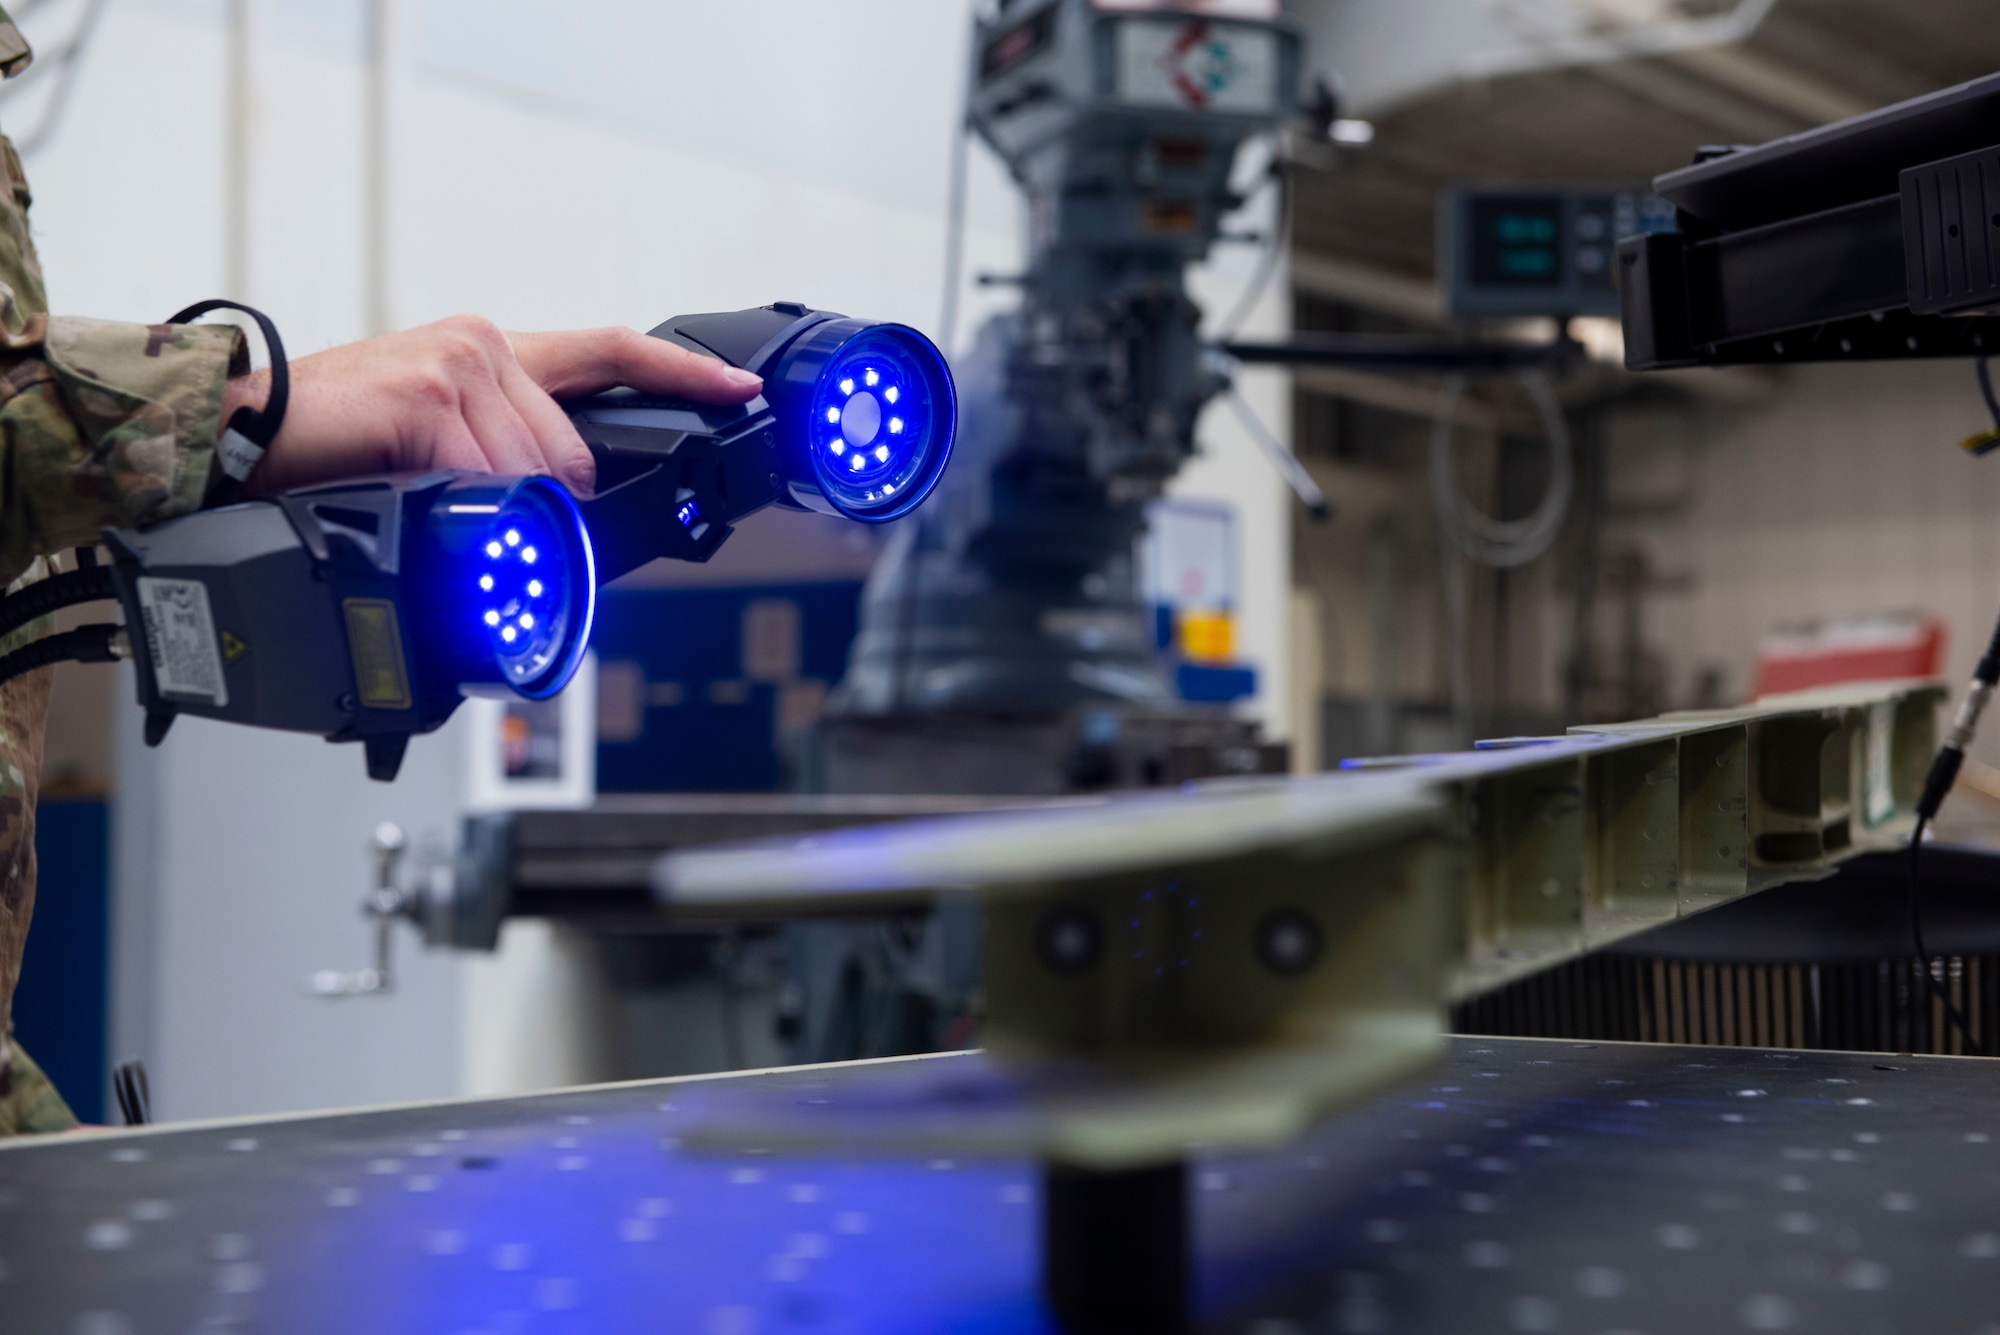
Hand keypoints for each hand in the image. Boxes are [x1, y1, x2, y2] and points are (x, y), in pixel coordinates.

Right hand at [225, 315, 763, 496]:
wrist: (236, 435)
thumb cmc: (328, 443)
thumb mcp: (431, 437)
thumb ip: (499, 450)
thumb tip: (556, 504)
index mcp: (489, 352)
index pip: (607, 351)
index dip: (680, 373)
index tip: (738, 389)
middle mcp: (482, 347)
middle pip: (574, 456)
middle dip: (536, 502)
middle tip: (459, 502)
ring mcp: (457, 365)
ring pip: (536, 476)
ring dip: (487, 508)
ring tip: (417, 492)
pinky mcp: (429, 395)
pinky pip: (488, 480)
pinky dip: (455, 505)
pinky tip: (406, 484)